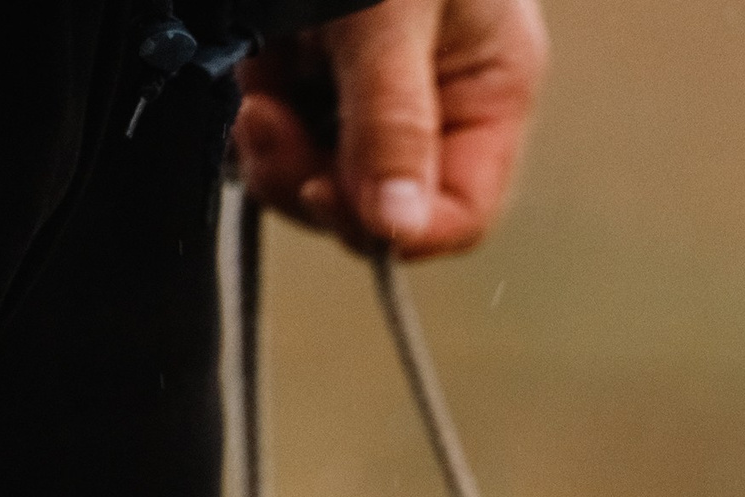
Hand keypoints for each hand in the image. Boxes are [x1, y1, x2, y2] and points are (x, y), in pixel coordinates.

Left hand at [235, 0, 548, 259]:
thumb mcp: (389, 15)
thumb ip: (391, 119)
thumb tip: (393, 225)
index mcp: (489, 87)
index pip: (460, 210)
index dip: (400, 227)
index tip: (336, 200)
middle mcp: (439, 99)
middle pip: (386, 205)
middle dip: (321, 186)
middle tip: (273, 135)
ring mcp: (377, 89)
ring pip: (331, 179)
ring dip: (281, 156)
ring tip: (259, 98)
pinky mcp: (320, 72)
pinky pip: (293, 137)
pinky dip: (264, 124)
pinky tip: (255, 81)